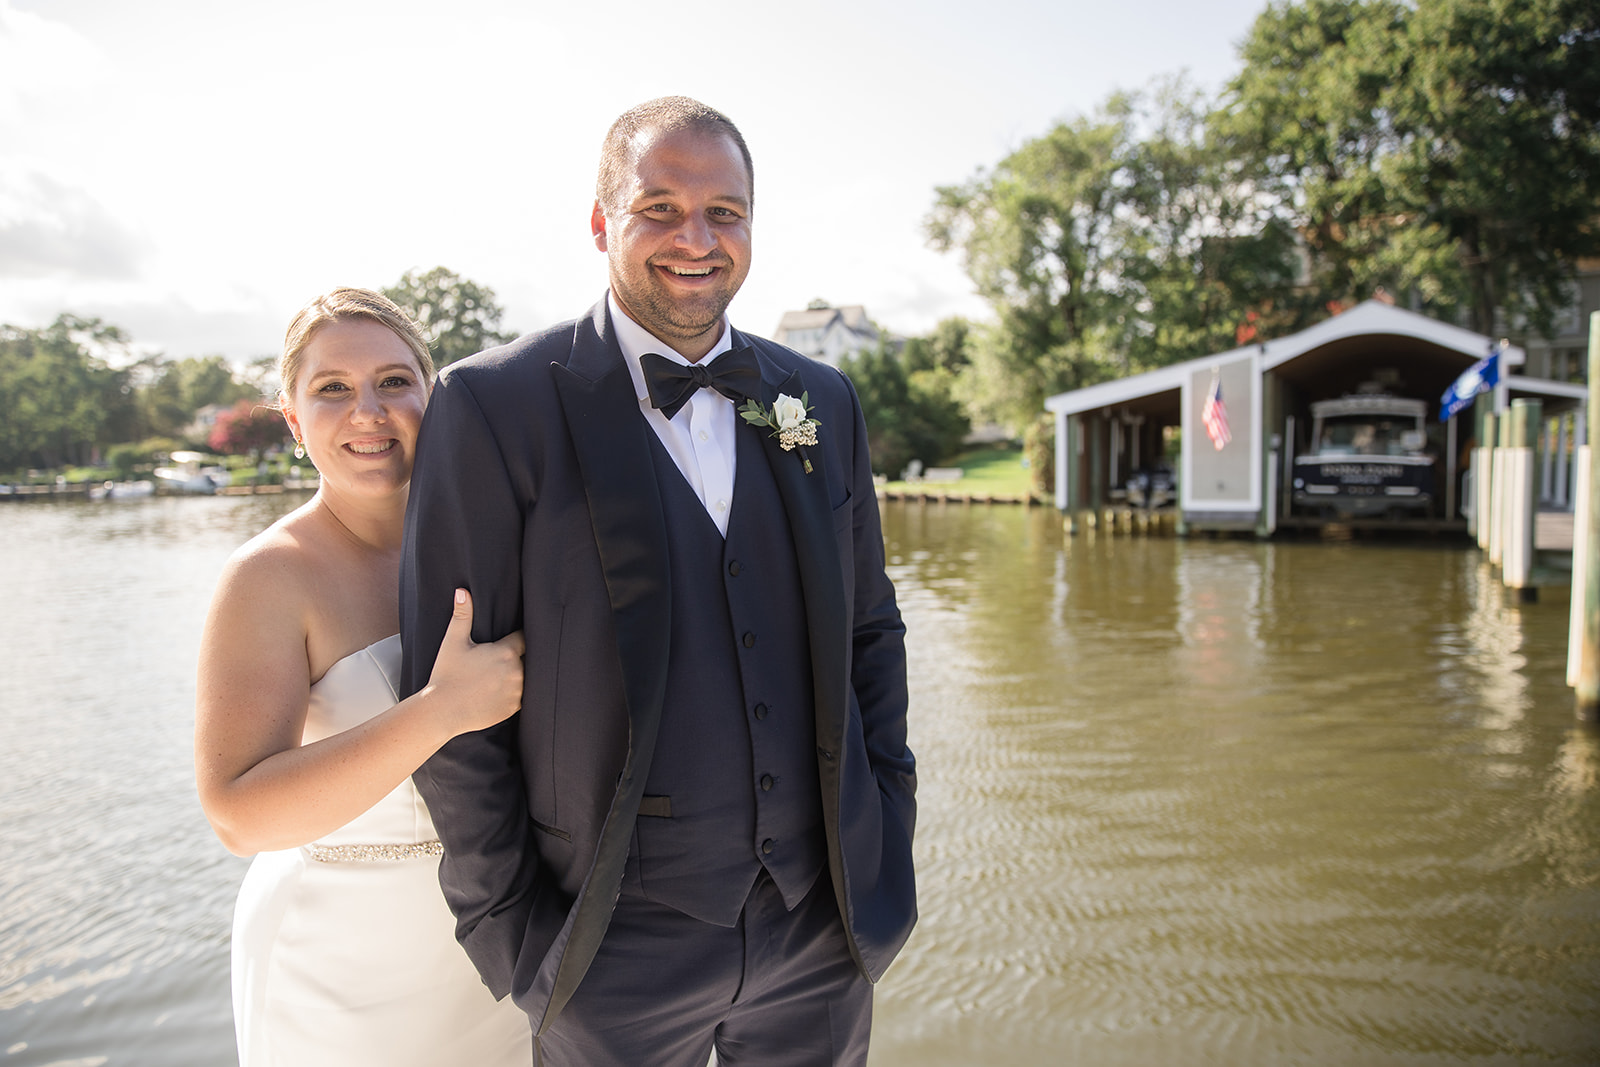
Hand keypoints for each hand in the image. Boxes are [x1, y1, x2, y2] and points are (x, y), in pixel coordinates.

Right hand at [426, 588, 525, 734]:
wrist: (441, 711)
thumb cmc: (446, 675)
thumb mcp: (452, 642)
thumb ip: (462, 615)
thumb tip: (462, 591)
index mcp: (506, 652)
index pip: (524, 638)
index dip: (520, 636)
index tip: (517, 636)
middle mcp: (517, 671)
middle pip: (527, 658)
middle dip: (519, 656)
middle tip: (504, 658)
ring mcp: (517, 691)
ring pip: (526, 678)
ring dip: (519, 675)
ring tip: (502, 674)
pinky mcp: (514, 708)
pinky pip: (521, 696)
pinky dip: (514, 693)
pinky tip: (499, 691)